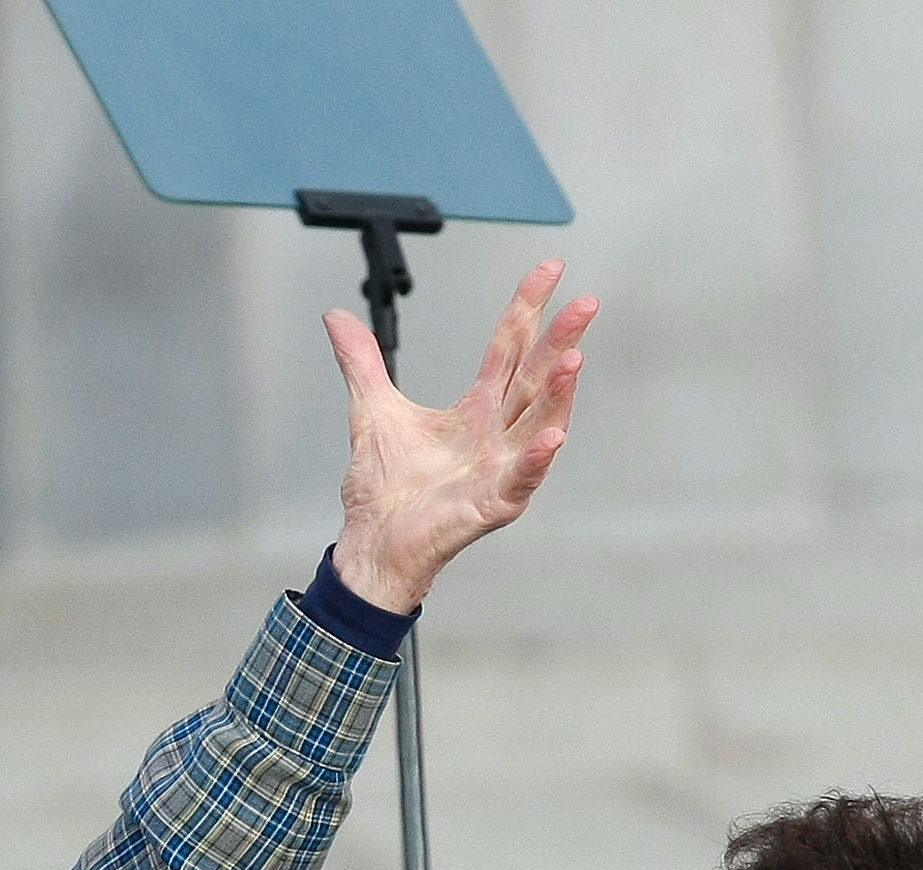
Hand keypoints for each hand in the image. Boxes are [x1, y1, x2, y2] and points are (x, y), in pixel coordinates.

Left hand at [326, 261, 595, 614]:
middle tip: (584, 304)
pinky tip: (553, 436)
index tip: (550, 271)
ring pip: (537, 424)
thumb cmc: (384, 491)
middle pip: (533, 380)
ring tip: (573, 360)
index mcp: (475, 411)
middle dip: (560, 342)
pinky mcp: (492, 504)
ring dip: (558, 394)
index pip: (508, 349)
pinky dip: (536, 459)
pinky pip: (521, 479)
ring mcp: (499, 470)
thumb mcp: (371, 411)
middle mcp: (495, 436)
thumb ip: (361, 363)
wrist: (372, 544)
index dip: (527, 309)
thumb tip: (338, 319)